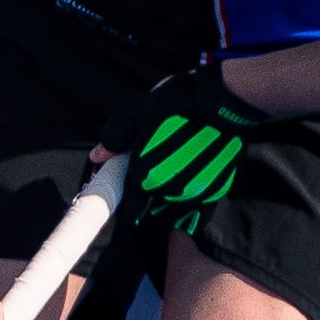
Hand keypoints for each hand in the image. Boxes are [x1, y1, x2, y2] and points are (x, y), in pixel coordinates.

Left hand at [95, 64, 268, 233]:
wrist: (221, 99)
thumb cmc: (177, 102)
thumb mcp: (139, 112)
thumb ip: (116, 137)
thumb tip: (97, 156)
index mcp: (143, 174)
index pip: (128, 209)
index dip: (126, 206)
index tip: (127, 200)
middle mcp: (166, 190)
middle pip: (150, 209)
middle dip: (148, 200)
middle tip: (153, 179)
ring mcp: (192, 194)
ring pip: (172, 212)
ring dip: (168, 205)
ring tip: (171, 182)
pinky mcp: (213, 192)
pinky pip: (198, 218)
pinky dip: (189, 220)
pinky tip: (183, 215)